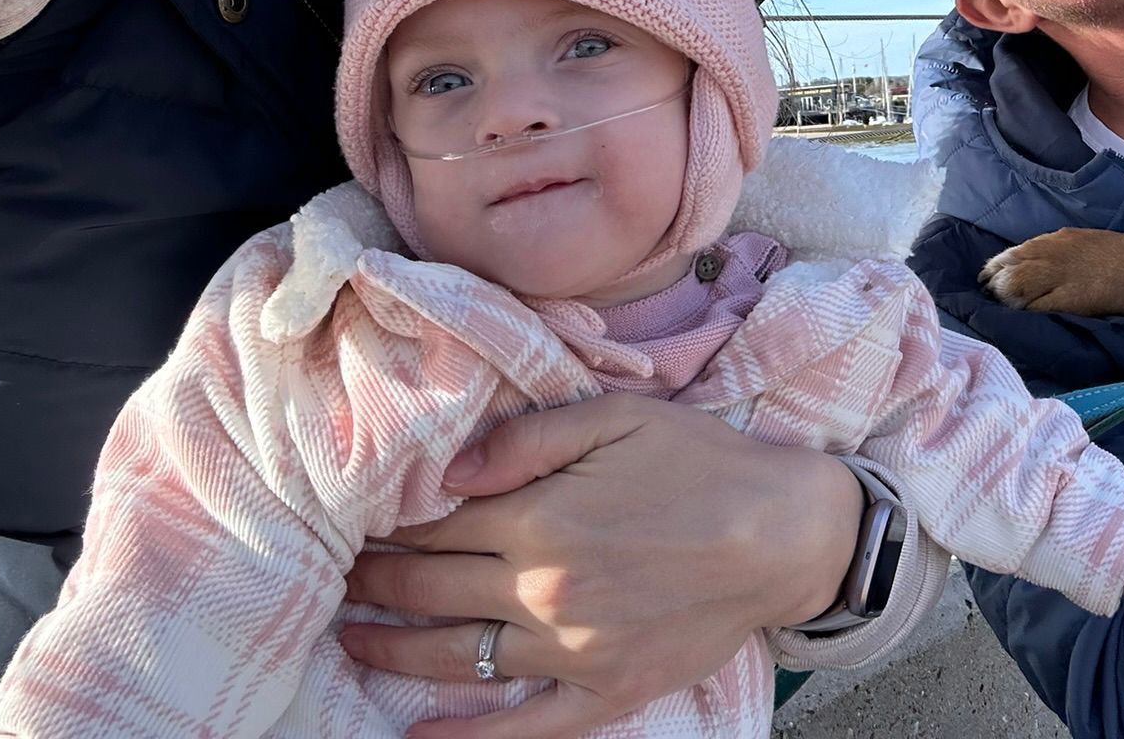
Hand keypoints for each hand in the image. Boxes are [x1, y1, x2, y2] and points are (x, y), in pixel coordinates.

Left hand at [337, 394, 859, 738]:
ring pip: (456, 657)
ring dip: (390, 651)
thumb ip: (528, 437)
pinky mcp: (605, 693)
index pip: (437, 523)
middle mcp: (544, 590)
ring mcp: (572, 651)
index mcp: (541, 517)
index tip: (351, 520)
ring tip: (348, 638)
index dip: (388, 521)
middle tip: (335, 575)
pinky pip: (521, 727)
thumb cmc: (705, 464)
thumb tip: (447, 471)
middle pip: (431, 589)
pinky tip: (418, 736)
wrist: (788, 533)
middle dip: (374, 581)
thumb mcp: (620, 418)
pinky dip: (465, 737)